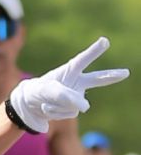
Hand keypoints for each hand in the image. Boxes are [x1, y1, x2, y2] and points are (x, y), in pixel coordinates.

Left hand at [9, 37, 128, 133]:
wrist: (30, 105)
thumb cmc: (38, 91)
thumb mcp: (46, 91)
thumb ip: (65, 96)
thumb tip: (86, 107)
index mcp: (70, 70)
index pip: (83, 60)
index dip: (93, 51)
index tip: (104, 41)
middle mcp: (77, 82)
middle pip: (97, 79)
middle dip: (111, 76)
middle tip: (125, 73)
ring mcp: (77, 96)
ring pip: (74, 104)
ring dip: (57, 105)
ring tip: (46, 102)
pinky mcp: (73, 109)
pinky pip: (68, 113)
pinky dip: (56, 113)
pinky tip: (48, 108)